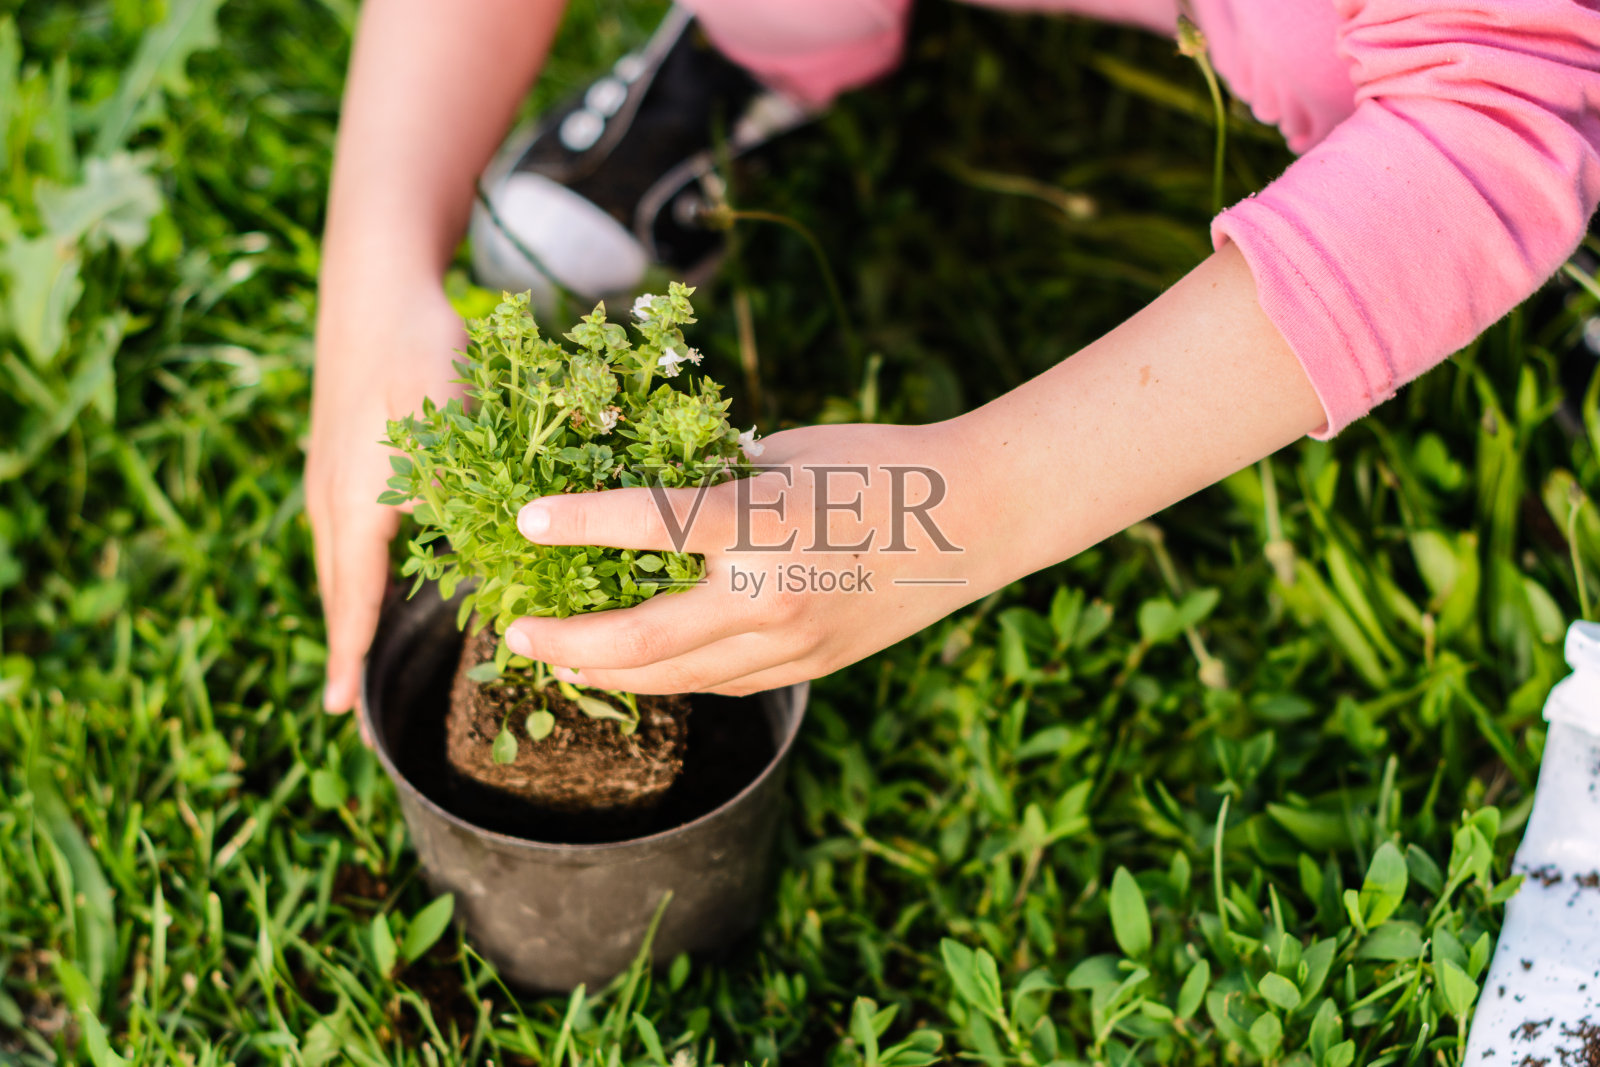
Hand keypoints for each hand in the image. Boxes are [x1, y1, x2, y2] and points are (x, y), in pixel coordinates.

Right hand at [307, 277, 465, 711]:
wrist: (374, 284)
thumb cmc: (419, 343)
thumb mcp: (454, 410)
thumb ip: (469, 478)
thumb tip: (498, 542)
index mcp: (358, 496)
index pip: (351, 592)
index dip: (349, 649)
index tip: (338, 710)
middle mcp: (333, 495)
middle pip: (334, 586)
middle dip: (341, 642)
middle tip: (340, 705)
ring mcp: (330, 475)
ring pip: (335, 560)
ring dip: (343, 608)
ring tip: (351, 655)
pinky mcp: (339, 457)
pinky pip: (340, 533)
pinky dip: (347, 569)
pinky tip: (367, 578)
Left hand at [503, 421, 1001, 694]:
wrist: (977, 522)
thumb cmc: (881, 465)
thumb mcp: (787, 454)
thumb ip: (714, 484)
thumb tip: (642, 499)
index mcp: (762, 521)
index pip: (646, 523)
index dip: (575, 522)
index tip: (525, 521)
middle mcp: (769, 595)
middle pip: (638, 641)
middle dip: (564, 642)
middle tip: (514, 632)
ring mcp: (789, 644)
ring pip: (673, 677)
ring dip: (604, 672)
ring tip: (558, 656)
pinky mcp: (807, 668)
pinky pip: (720, 682)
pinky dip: (668, 675)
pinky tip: (634, 666)